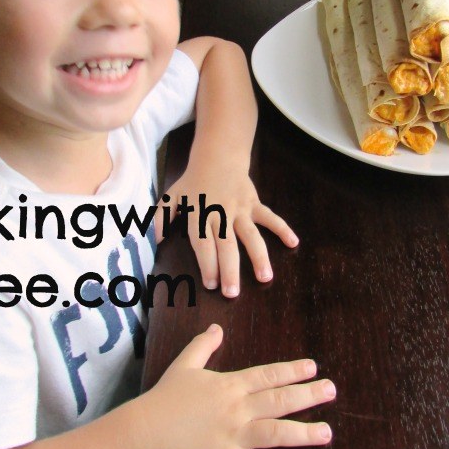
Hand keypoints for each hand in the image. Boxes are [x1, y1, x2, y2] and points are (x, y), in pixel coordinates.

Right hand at [142, 324, 334, 448]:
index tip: (313, 368)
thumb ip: (202, 346)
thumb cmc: (164, 400)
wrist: (146, 433)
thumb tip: (216, 328)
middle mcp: (238, 409)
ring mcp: (234, 436)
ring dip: (304, 433)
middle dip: (308, 395)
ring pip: (276, 432)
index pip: (267, 375)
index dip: (291, 371)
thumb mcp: (184, 366)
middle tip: (332, 390)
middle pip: (279, 400)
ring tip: (327, 432)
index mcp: (229, 386)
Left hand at [156, 166, 298, 297]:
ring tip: (265, 277)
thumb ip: (161, 218)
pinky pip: (269, 217)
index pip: (203, 243)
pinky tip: (293, 243)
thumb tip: (155, 241)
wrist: (218, 155)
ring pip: (250, 235)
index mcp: (199, 214)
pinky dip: (282, 228)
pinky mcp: (254, 203)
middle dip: (230, 270)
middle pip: (226, 245)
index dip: (207, 263)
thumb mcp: (171, 196)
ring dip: (258, 256)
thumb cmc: (193, 181)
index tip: (212, 284)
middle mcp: (220, 213)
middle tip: (233, 293)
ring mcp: (239, 208)